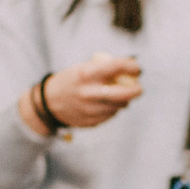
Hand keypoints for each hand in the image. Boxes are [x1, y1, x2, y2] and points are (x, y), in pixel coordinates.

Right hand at [18, 54, 142, 135]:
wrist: (50, 102)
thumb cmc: (71, 81)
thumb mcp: (83, 68)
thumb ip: (105, 69)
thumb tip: (130, 70)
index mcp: (87, 74)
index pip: (118, 67)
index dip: (132, 67)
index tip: (137, 68)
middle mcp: (90, 92)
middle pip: (125, 93)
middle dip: (136, 90)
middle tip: (139, 88)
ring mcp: (92, 109)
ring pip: (120, 105)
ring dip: (123, 100)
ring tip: (117, 94)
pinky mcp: (93, 121)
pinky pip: (112, 114)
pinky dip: (113, 108)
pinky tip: (104, 104)